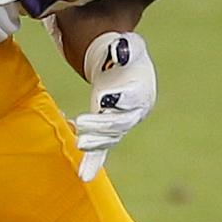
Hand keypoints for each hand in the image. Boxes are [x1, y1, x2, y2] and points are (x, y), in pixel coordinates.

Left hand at [73, 30, 153, 180]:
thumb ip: (124, 48)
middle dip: (102, 124)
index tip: (105, 99)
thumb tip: (118, 52)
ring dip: (96, 142)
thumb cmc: (127, 55)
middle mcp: (133, 111)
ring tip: (80, 142)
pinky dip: (93, 163)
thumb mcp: (129, 45)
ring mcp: (120, 123)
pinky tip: (84, 177)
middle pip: (120, 122)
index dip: (121, 99)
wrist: (127, 69)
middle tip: (82, 123)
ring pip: (111, 138)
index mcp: (141, 90)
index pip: (133, 97)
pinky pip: (102, 150)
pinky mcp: (107, 131)